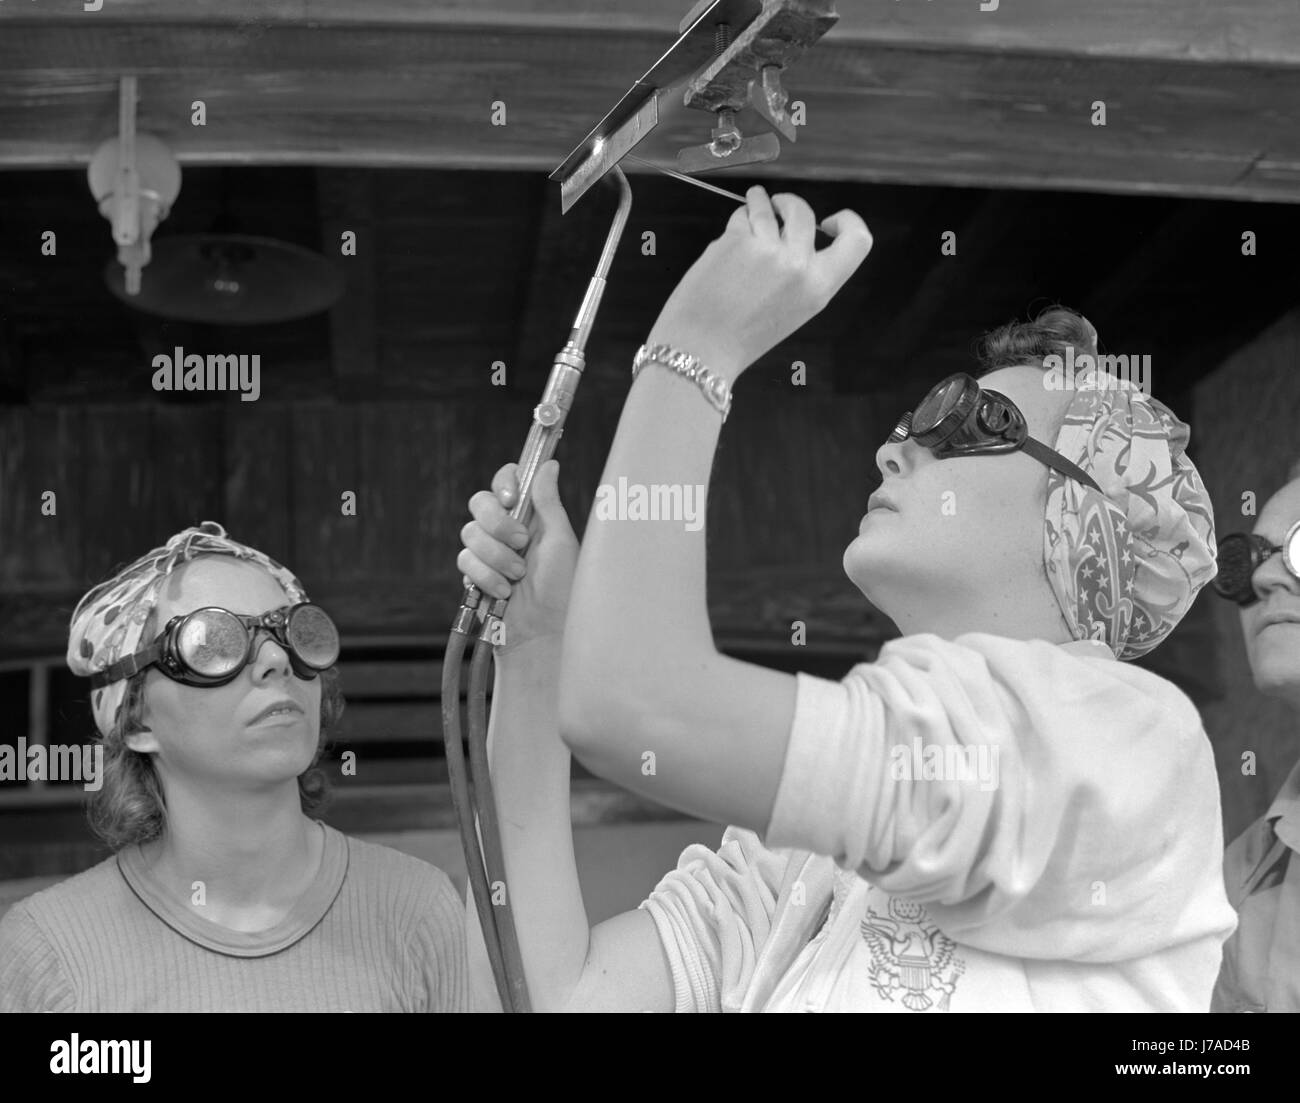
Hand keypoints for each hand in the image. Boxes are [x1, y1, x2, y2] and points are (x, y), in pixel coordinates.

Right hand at [457, 459, 578, 655]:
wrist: (544, 634)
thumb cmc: (562, 589)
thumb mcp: (561, 541)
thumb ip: (548, 502)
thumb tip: (549, 463)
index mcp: (532, 517)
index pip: (506, 482)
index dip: (504, 484)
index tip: (512, 500)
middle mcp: (507, 531)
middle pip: (480, 502)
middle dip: (498, 524)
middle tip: (521, 544)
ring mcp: (489, 553)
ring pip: (469, 532)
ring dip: (496, 556)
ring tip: (518, 577)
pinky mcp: (474, 575)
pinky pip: (464, 561)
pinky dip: (486, 577)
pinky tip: (504, 592)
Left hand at [645, 186, 872, 379]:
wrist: (702, 349)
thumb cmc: (742, 337)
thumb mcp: (793, 310)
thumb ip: (803, 275)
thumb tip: (794, 234)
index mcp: (819, 288)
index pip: (858, 240)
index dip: (848, 221)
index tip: (828, 221)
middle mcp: (798, 265)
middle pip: (804, 213)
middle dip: (790, 203)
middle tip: (778, 205)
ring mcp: (767, 249)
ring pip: (768, 208)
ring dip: (759, 201)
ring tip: (753, 202)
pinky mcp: (736, 240)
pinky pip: (741, 216)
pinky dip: (738, 219)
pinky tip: (731, 234)